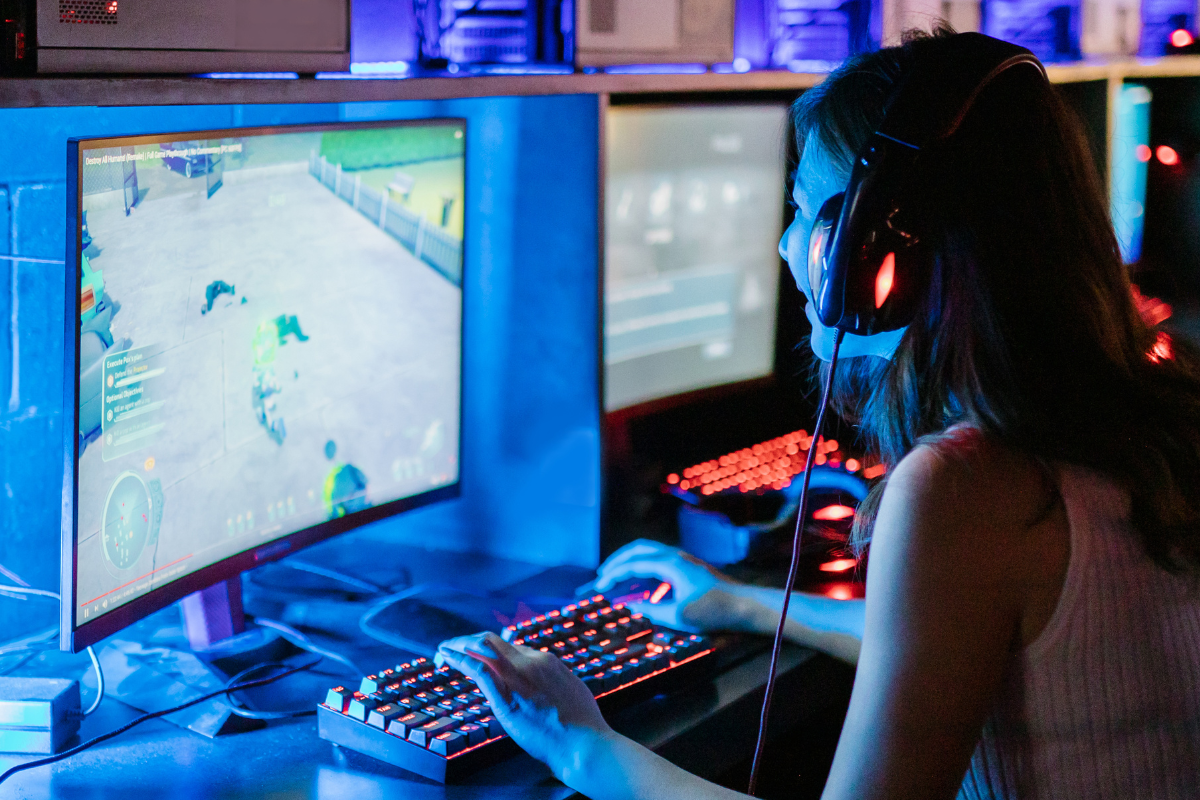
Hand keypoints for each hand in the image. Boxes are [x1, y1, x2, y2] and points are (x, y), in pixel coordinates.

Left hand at [435, 632, 610, 774]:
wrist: (583, 743)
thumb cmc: (581, 725)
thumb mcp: (571, 691)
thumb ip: (553, 682)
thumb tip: (544, 684)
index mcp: (547, 661)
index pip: (511, 647)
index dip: (491, 650)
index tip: (480, 656)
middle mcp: (531, 662)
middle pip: (492, 641)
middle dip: (469, 642)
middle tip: (453, 646)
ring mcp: (518, 678)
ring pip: (481, 649)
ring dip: (459, 646)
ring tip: (444, 649)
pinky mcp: (505, 699)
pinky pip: (477, 670)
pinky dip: (459, 659)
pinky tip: (447, 659)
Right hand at [592, 539, 742, 632]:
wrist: (745, 605)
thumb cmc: (715, 611)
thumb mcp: (679, 616)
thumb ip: (650, 610)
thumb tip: (630, 606)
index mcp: (671, 564)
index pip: (633, 564)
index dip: (613, 575)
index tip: (599, 587)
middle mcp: (676, 557)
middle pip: (638, 549)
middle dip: (618, 561)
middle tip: (602, 576)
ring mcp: (683, 560)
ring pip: (649, 553)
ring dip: (631, 562)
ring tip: (616, 577)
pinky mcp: (689, 568)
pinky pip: (659, 562)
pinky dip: (644, 569)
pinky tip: (641, 585)